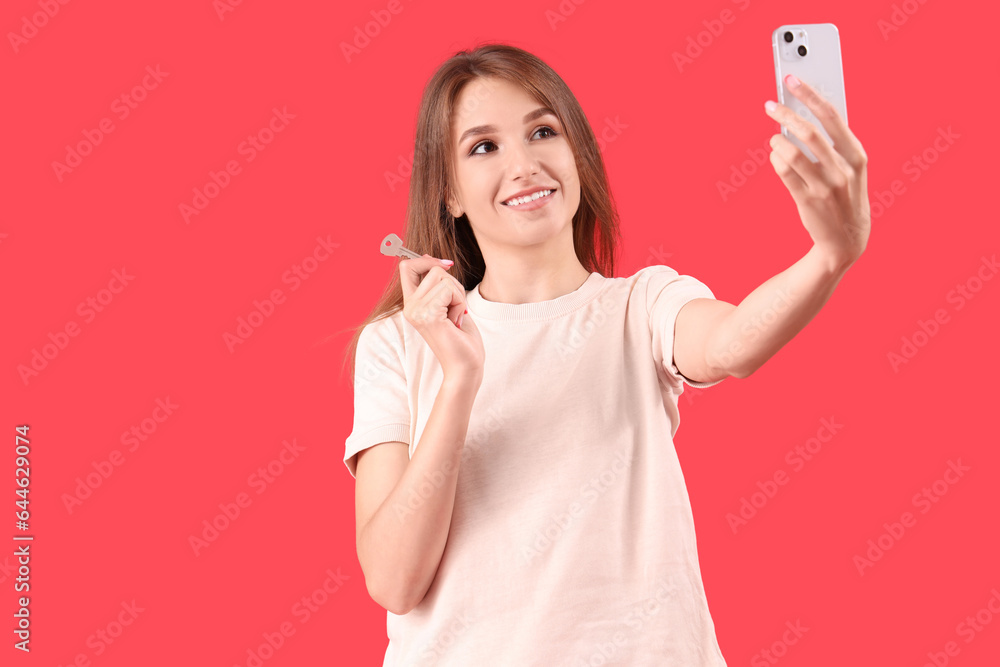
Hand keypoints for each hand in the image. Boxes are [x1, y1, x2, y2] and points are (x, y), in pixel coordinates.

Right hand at [398, 254, 484, 384]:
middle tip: (455, 307)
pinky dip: (460, 302)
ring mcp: (416, 311)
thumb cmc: (461, 339)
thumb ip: (438, 284)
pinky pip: (449, 289)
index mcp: (411, 304)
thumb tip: (431, 258)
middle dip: (453, 282)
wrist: (465, 367)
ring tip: (455, 316)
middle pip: (432, 268)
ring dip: (458, 294)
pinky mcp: (428, 315)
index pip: (406, 267)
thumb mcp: (448, 304)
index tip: (445, 266)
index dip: (426, 260)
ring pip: (442, 277)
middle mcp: (409, 307)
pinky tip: (456, 321)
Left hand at [765, 74, 870, 269]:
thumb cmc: (846, 198)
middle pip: (809, 132)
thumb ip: (834, 146)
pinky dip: (776, 159)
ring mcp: (826, 187)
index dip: (810, 95)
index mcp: (857, 156)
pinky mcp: (808, 201)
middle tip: (770, 105)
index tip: (792, 79)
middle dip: (786, 113)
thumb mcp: (851, 170)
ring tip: (773, 136)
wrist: (847, 241)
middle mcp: (843, 170)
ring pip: (793, 152)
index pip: (833, 117)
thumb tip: (804, 117)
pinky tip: (775, 155)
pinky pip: (785, 173)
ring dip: (777, 140)